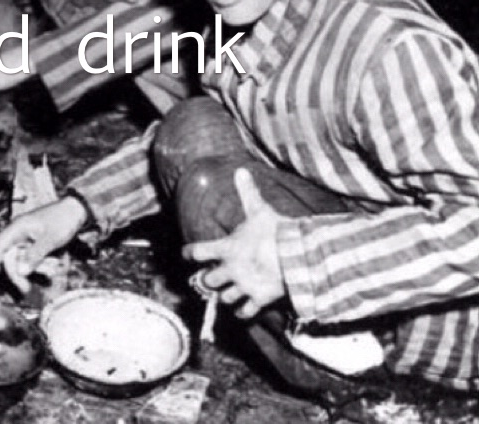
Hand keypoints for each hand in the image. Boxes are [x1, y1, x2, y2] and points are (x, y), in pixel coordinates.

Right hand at [0, 197, 88, 293]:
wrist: (77, 211)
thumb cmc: (63, 220)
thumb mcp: (50, 240)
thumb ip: (34, 256)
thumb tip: (21, 272)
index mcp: (18, 227)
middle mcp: (19, 232)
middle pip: (10, 257)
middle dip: (18, 273)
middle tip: (26, 288)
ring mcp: (27, 237)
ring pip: (23, 259)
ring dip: (35, 267)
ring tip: (52, 270)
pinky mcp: (35, 242)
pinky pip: (33, 257)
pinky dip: (41, 263)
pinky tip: (54, 265)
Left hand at [182, 168, 284, 318]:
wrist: (295, 257)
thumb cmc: (274, 232)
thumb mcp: (259, 209)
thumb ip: (248, 192)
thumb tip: (241, 170)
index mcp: (225, 248)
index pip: (198, 251)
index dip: (191, 252)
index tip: (187, 254)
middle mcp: (229, 269)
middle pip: (208, 280)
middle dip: (208, 280)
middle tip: (208, 278)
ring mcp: (243, 286)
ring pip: (224, 297)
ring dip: (224, 296)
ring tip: (225, 295)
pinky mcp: (258, 299)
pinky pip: (246, 312)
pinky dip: (243, 313)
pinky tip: (242, 312)